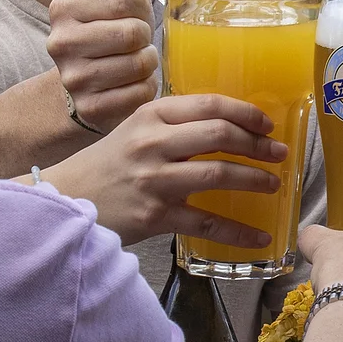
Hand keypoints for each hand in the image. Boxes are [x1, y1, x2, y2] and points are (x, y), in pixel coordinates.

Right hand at [45, 94, 283, 246]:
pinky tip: (259, 237)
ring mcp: (154, 179)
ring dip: (254, 180)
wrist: (64, 200)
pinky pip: (207, 222)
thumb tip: (227, 127)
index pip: (210, 104)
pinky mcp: (155, 215)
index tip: (267, 124)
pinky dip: (238, 232)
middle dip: (257, 145)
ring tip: (273, 185)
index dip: (245, 113)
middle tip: (278, 154)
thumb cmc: (107, 166)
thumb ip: (173, 125)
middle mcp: (153, 142)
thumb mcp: (135, 131)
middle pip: (220, 135)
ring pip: (218, 174)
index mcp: (151, 115)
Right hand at [48, 0, 164, 135]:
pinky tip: (133, 81)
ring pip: (139, 65)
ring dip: (148, 61)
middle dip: (145, 35)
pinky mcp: (91, 108)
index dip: (141, 7)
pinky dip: (147, 86)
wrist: (83, 79)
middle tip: (137, 39)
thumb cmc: (107, 24)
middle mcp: (60, 42)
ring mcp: (72, 78)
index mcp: (64, 6)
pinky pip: (141, 93)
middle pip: (132, 34)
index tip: (133, 14)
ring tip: (135, 58)